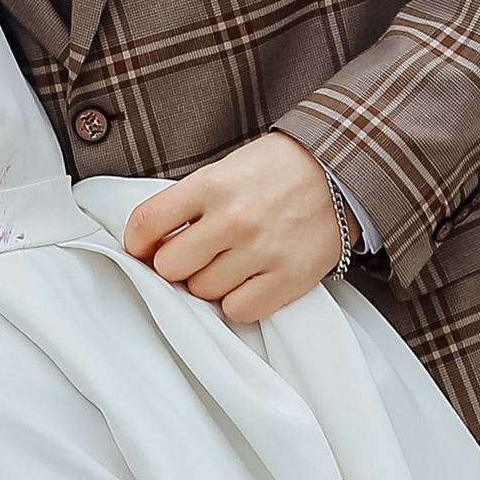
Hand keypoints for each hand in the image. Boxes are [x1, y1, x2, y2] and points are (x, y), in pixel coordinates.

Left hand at [121, 131, 344, 323]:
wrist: (342, 172)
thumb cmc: (277, 171)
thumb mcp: (226, 169)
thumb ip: (188, 203)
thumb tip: (150, 245)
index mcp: (211, 184)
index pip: (146, 224)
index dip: (137, 243)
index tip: (145, 248)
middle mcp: (233, 219)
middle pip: (169, 267)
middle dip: (176, 264)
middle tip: (194, 255)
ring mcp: (262, 251)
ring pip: (202, 291)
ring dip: (209, 282)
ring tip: (229, 262)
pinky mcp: (288, 278)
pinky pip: (238, 310)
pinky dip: (238, 300)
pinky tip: (248, 280)